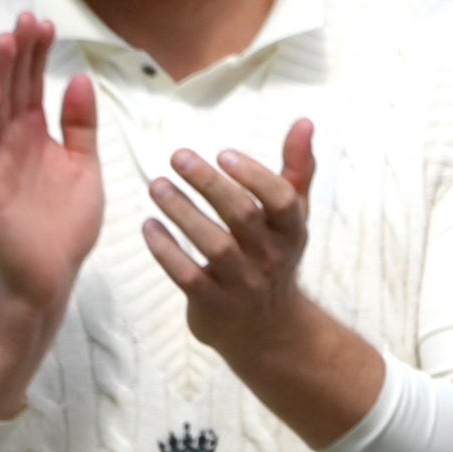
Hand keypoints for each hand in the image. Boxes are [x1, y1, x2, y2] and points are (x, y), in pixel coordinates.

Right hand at [0, 13, 101, 315]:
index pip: (33, 85)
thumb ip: (81, 125)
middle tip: (27, 19)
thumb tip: (79, 78)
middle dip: (18, 54)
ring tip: (6, 43)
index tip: (46, 23)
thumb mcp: (84, 165)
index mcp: (36, 135)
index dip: (37, 55)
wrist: (51, 274)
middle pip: (11, 88)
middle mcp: (11, 142)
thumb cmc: (66, 223)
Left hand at [144, 121, 319, 365]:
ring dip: (182, 212)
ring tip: (157, 186)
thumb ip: (296, 168)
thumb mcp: (293, 216)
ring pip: (213, 245)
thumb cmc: (275, 257)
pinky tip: (149, 226)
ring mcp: (243, 284)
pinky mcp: (214, 305)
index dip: (254, 176)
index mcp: (292, 231)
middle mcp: (271, 257)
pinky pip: (187, 276)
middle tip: (178, 156)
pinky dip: (166, 251)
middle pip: (242, 216)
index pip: (281, 200)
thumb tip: (304, 122)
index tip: (224, 153)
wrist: (269, 330)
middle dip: (209, 184)